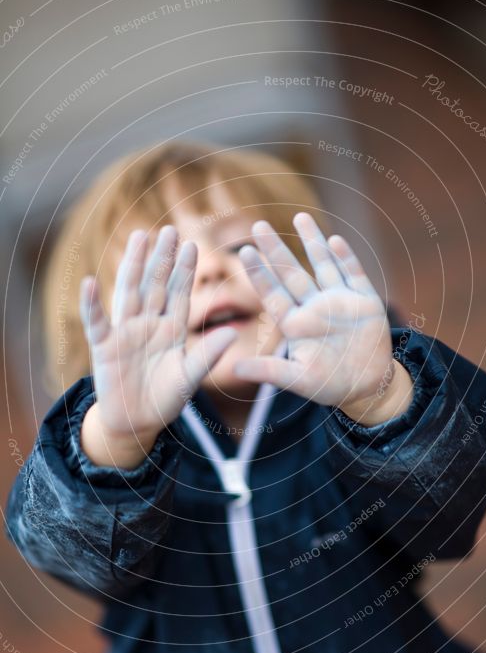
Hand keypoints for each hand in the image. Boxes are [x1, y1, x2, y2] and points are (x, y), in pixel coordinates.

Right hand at [79, 226, 236, 444]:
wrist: (138, 423)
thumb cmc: (166, 399)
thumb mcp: (190, 378)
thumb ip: (207, 355)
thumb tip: (230, 333)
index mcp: (172, 329)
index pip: (179, 293)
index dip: (185, 270)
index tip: (192, 245)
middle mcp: (149, 324)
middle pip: (155, 284)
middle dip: (162, 258)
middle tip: (169, 229)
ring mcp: (125, 332)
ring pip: (129, 291)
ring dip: (133, 265)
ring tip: (138, 237)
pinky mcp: (104, 346)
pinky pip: (96, 322)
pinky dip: (91, 304)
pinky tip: (88, 282)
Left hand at [233, 212, 412, 425]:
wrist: (368, 386)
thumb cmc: (330, 385)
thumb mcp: (299, 380)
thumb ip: (270, 372)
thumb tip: (235, 369)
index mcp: (296, 324)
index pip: (273, 294)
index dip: (259, 274)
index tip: (244, 252)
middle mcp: (314, 307)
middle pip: (292, 273)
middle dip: (276, 249)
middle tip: (257, 225)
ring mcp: (340, 301)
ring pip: (323, 265)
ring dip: (312, 241)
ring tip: (299, 216)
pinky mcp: (365, 301)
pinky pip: (353, 274)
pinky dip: (345, 257)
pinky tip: (334, 240)